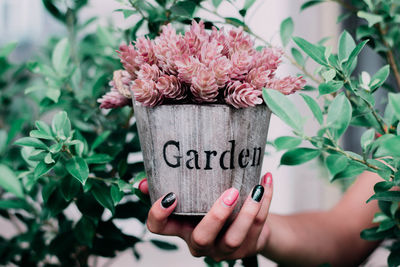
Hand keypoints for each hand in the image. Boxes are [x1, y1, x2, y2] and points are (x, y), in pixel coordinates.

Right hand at [138, 173, 272, 260]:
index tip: (170, 196)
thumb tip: (142, 182)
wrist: (248, 223)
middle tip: (230, 193)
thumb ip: (172, 186)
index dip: (159, 215)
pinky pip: (258, 227)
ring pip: (234, 238)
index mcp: (181, 228)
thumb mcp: (192, 196)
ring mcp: (224, 249)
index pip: (159, 229)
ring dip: (247, 213)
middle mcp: (200, 243)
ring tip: (255, 189)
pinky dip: (266, 201)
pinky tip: (267, 181)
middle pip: (201, 239)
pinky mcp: (247, 247)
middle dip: (215, 216)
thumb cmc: (212, 204)